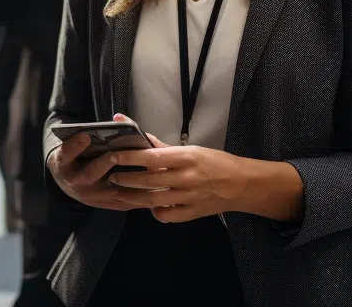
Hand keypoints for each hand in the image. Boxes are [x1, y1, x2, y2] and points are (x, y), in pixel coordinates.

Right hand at [47, 114, 155, 211]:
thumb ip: (90, 133)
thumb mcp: (74, 142)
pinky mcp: (104, 205)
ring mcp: (90, 197)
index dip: (75, 146)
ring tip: (145, 172)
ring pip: (110, 190)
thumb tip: (119, 119)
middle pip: (89, 174)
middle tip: (116, 154)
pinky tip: (153, 188)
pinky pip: (122, 202)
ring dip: (129, 182)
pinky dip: (138, 197)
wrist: (68, 180)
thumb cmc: (76, 154)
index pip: (66, 154)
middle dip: (104, 163)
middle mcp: (75, 182)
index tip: (86, 135)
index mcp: (64, 163)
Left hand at [105, 142, 248, 222]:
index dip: (131, 157)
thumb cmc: (215, 162)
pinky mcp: (191, 214)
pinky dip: (155, 212)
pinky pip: (166, 216)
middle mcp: (186, 178)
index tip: (114, 156)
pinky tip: (150, 206)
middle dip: (126, 179)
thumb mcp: (192, 149)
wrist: (240, 184)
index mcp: (187, 158)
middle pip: (149, 181)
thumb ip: (164, 147)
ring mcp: (188, 198)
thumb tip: (140, 135)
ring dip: (133, 196)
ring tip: (119, 192)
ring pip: (153, 200)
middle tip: (111, 176)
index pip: (152, 157)